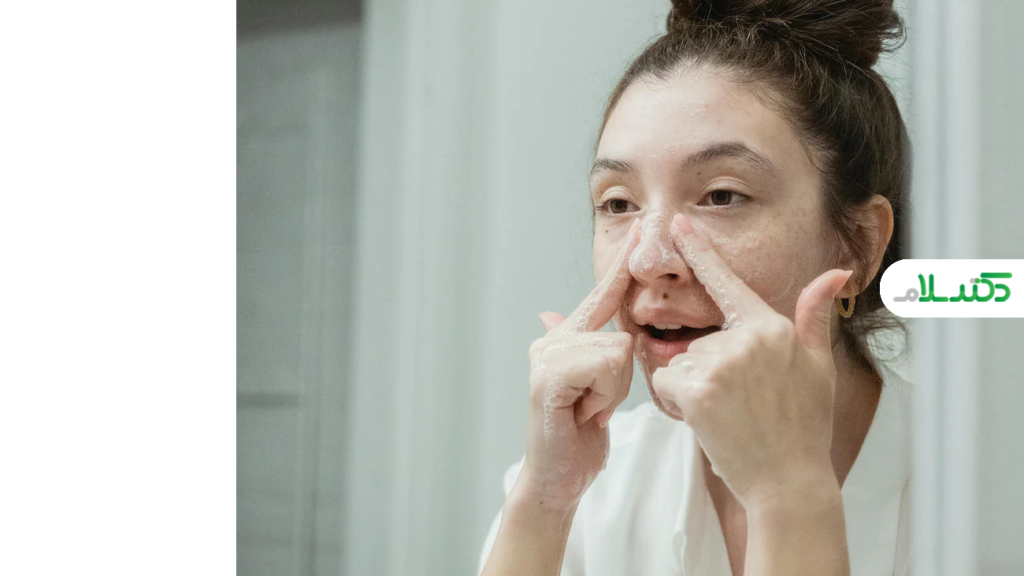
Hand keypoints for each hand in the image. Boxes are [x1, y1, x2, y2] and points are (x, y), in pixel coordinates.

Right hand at [513, 220, 640, 510]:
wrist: (557, 477)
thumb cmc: (580, 435)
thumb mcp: (599, 389)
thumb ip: (595, 350)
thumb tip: (555, 311)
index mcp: (567, 337)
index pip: (604, 297)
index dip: (621, 267)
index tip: (640, 231)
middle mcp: (552, 340)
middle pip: (621, 333)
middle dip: (620, 376)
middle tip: (596, 404)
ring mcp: (546, 356)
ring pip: (617, 350)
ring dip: (614, 390)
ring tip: (589, 410)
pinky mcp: (548, 377)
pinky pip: (606, 364)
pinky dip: (604, 395)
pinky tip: (584, 414)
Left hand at [652, 213, 851, 507]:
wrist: (790, 481)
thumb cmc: (803, 428)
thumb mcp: (818, 366)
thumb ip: (814, 316)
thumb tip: (835, 272)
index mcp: (772, 327)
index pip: (728, 282)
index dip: (700, 251)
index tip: (680, 223)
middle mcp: (746, 338)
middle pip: (696, 342)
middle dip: (704, 372)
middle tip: (737, 405)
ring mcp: (721, 363)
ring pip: (678, 364)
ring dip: (690, 390)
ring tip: (727, 416)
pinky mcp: (698, 389)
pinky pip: (665, 385)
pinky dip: (676, 405)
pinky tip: (708, 422)